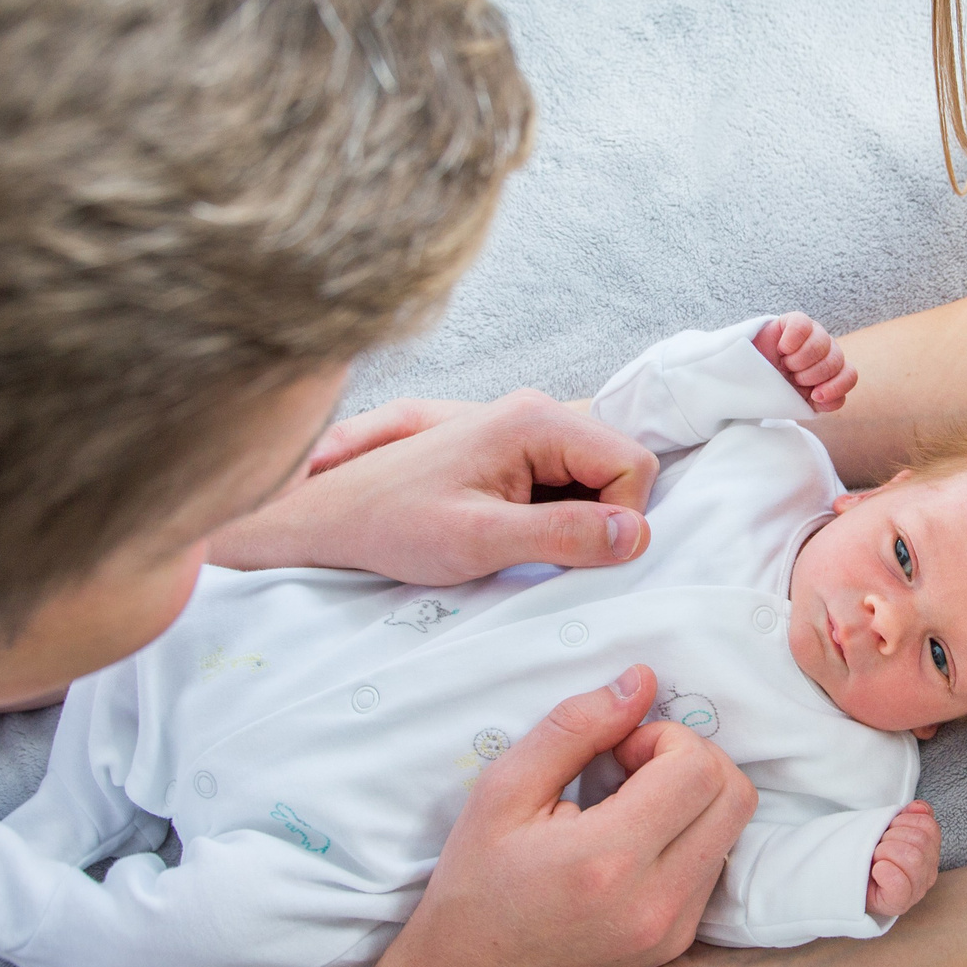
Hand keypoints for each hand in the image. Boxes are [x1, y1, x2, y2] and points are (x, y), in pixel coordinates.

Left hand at [208, 390, 659, 583]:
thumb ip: (563, 536)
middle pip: (617, 468)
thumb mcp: (480, 540)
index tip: (574, 554)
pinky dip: (553, 517)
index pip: (633, 464)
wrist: (329, 515)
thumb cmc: (391, 524)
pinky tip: (511, 534)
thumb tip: (636, 535)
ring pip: (593, 480)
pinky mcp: (512, 451)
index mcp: (534, 420)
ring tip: (516, 542)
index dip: (620, 519)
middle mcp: (536, 412)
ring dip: (572, 521)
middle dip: (597, 518)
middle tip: (541, 551)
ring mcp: (525, 429)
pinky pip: (565, 484)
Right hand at [359, 665, 757, 966]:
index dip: (663, 739)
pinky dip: (688, 837)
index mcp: (608, 860)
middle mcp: (655, 902)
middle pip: (735, 794)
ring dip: (693, 799)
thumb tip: (641, 681)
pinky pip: (714, 866)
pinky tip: (632, 844)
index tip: (615, 753)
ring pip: (733, 830)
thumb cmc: (473, 884)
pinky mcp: (675, 946)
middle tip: (629, 770)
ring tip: (628, 807)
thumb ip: (575, 726)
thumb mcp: (503, 790)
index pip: (698, 767)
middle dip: (689, 760)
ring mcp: (672, 931)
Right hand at [753, 312, 857, 411]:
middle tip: (792, 378)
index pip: (850, 376)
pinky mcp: (795, 320)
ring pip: (822, 344)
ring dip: (800, 360)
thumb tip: (823, 397)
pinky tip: (782, 349)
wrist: (751, 374)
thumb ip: (819, 403)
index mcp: (833, 372)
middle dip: (811, 376)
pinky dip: (792, 341)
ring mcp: (813, 333)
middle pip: (835, 361)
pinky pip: (802, 325)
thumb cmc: (778, 388)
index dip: (835, 387)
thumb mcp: (800, 401)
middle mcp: (827, 351)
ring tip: (785, 365)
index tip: (815, 396)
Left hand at [866, 800, 938, 918]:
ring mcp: (917, 890)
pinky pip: (901, 885)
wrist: (845, 879)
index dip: (903, 821)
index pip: (928, 826)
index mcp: (929, 851)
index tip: (888, 829)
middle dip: (891, 837)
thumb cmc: (867, 855)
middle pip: (920, 841)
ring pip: (913, 858)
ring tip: (875, 858)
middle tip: (877, 846)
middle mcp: (928, 872)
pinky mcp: (900, 904)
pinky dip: (886, 873)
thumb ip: (908, 817)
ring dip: (885, 852)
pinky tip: (877, 870)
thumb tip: (919, 807)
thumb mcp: (887, 830)